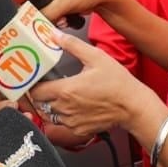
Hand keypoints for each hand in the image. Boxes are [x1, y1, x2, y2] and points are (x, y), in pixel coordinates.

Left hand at [29, 35, 156, 138]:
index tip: (37, 79)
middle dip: (42, 95)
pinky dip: (64, 116)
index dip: (33, 85)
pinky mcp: (78, 130)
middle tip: (49, 85)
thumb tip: (56, 35)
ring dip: (52, 106)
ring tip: (63, 95)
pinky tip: (75, 106)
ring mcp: (71, 121)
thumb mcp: (96, 57)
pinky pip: (63, 124)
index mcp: (66, 90)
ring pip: (50, 114)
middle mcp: (65, 108)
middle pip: (40, 103)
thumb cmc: (118, 83)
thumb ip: (73, 45)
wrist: (133, 106)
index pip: (35, 91)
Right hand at [34, 0, 115, 26]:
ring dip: (53, 19)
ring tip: (64, 18)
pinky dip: (58, 20)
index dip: (27, 5)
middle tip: (52, 18)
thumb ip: (47, 13)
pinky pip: (51, 16)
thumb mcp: (63, 3)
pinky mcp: (58, 5)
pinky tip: (67, 19)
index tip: (31, 16)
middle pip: (34, 5)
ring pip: (43, 13)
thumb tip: (34, 22)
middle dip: (44, 15)